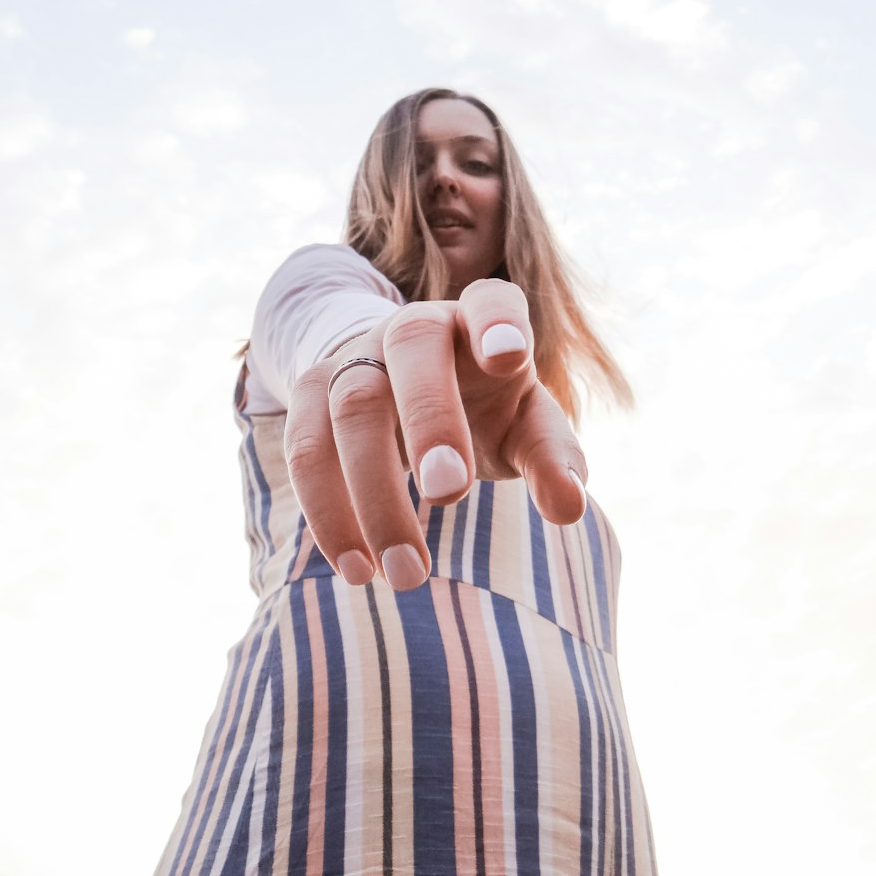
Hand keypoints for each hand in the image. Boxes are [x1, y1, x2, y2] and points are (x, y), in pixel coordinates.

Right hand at [284, 277, 587, 590]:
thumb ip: (551, 457)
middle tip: (451, 495)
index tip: (511, 356)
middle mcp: (414, 324)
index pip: (490, 301)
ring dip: (373, 493)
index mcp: (479, 319)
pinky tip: (358, 567)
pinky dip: (326, 511)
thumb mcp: (527, 424)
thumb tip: (570, 505)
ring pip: (350, 404)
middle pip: (411, 348)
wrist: (402, 386)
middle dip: (429, 418)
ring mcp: (356, 353)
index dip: (498, 322)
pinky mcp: (312, 392)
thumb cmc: (485, 406)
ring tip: (407, 573)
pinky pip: (305, 446)